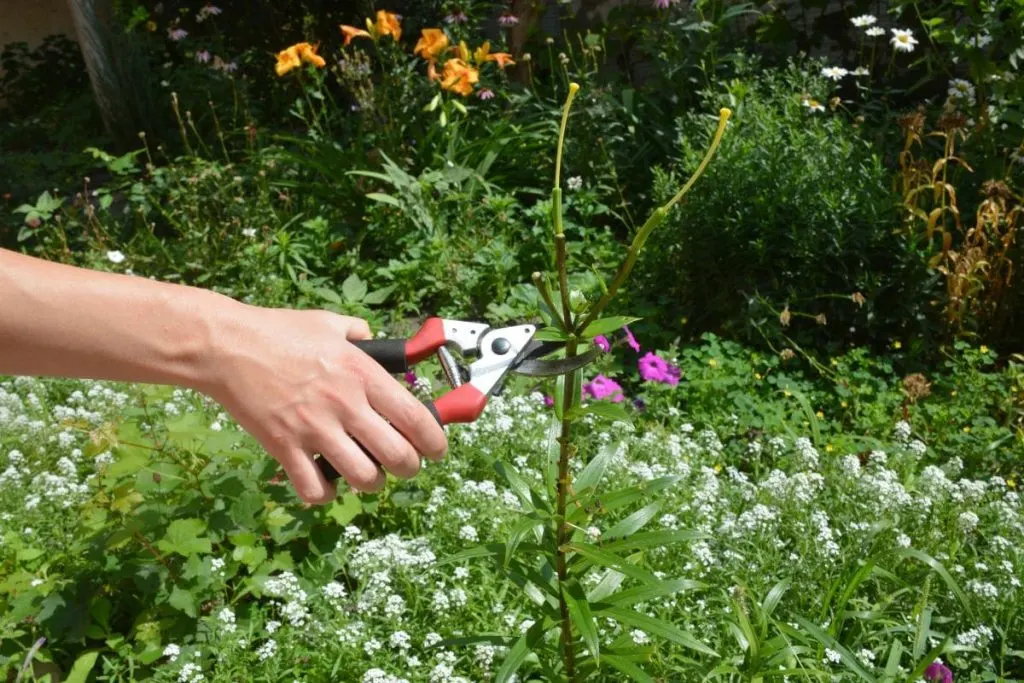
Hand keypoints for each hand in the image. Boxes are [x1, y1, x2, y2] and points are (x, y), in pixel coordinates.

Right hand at [201, 304, 447, 503]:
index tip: (437, 449)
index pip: (415, 417)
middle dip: (410, 467)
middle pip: (399, 456)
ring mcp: (315, 429)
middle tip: (405, 464)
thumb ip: (359, 334)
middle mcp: (345, 404)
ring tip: (367, 473)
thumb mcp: (329, 323)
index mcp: (362, 374)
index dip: (436, 441)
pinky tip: (324, 481)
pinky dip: (324, 492)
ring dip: (372, 481)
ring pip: (364, 478)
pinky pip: (314, 488)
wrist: (226, 346)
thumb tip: (374, 339)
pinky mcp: (284, 447)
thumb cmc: (277, 331)